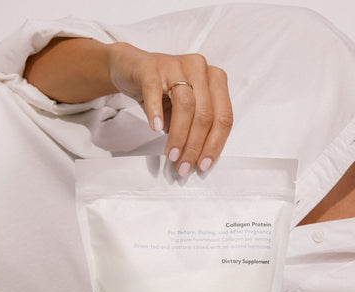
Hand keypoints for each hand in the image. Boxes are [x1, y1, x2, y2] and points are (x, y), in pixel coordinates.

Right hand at [108, 43, 232, 174]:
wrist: (131, 68)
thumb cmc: (163, 92)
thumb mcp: (185, 112)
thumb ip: (194, 130)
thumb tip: (195, 159)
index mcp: (215, 80)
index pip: (223, 117)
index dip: (214, 144)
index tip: (203, 165)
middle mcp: (200, 69)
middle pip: (205, 114)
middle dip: (195, 146)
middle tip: (183, 165)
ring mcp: (176, 64)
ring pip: (186, 105)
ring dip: (179, 135)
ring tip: (172, 154)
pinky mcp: (151, 66)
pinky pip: (155, 90)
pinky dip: (156, 111)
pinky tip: (156, 127)